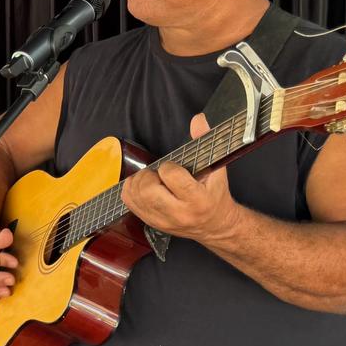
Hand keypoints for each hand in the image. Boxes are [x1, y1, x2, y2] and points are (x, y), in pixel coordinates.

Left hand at [121, 113, 240, 243]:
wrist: (215, 226)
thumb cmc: (215, 196)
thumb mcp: (216, 169)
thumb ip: (205, 142)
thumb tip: (198, 119)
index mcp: (198, 200)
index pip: (171, 177)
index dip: (168, 167)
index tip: (174, 167)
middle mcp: (179, 214)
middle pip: (147, 190)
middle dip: (149, 175)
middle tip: (158, 174)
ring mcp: (162, 221)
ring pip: (134, 196)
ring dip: (138, 181)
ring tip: (152, 180)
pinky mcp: (151, 223)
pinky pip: (129, 202)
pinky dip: (131, 189)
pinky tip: (143, 186)